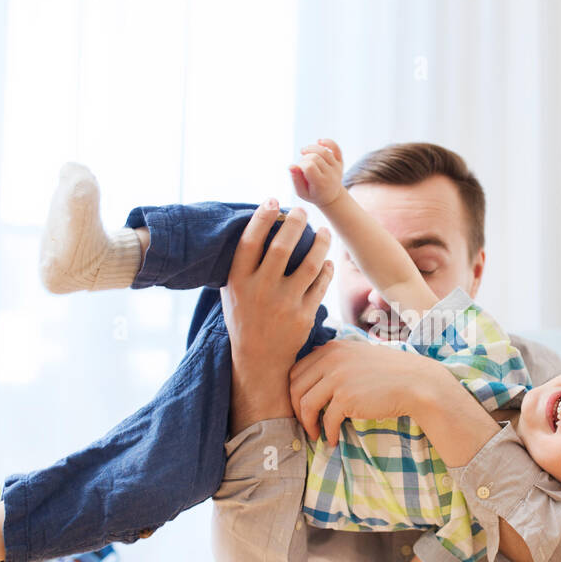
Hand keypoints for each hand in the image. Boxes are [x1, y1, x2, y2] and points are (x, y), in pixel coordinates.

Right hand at [223, 199, 333, 432]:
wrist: (259, 360)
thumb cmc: (245, 319)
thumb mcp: (233, 293)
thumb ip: (242, 264)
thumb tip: (258, 226)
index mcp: (239, 282)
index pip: (249, 242)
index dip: (261, 218)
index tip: (273, 201)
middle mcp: (260, 291)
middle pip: (281, 247)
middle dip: (294, 223)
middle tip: (302, 211)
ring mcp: (283, 304)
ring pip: (308, 263)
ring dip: (319, 243)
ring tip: (324, 230)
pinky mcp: (303, 316)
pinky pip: (320, 284)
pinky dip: (326, 269)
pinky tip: (327, 260)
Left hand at [288, 340, 443, 443]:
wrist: (417, 383)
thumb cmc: (390, 373)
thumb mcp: (358, 356)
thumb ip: (336, 361)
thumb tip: (314, 376)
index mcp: (332, 349)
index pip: (296, 370)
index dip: (294, 392)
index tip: (302, 407)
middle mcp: (331, 360)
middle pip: (295, 387)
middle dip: (296, 410)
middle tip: (306, 423)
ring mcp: (338, 378)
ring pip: (305, 405)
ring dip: (308, 424)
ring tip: (316, 435)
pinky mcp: (346, 398)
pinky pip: (326, 420)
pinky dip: (327, 433)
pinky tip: (333, 440)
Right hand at [289, 138, 344, 208]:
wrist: (330, 196)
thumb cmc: (313, 194)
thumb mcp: (301, 192)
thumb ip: (296, 179)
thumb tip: (291, 166)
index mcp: (321, 184)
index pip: (309, 167)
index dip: (300, 165)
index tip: (298, 170)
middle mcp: (331, 175)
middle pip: (315, 157)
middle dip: (304, 158)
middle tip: (301, 165)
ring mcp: (337, 167)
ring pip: (324, 151)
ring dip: (311, 148)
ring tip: (303, 152)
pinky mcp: (340, 162)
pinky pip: (336, 148)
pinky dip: (328, 142)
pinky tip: (319, 141)